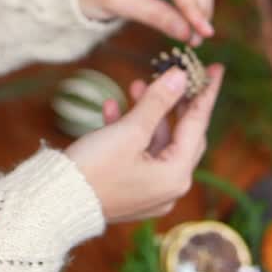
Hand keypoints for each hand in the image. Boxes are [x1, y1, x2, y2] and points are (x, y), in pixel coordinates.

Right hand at [66, 64, 222, 222]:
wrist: (55, 203)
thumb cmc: (96, 168)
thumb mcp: (130, 130)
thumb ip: (158, 102)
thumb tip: (180, 76)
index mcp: (176, 175)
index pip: (198, 124)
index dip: (206, 93)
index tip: (216, 68)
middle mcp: (169, 187)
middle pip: (181, 134)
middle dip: (174, 102)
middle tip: (176, 74)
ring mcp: (149, 191)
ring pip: (156, 142)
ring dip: (147, 113)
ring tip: (136, 84)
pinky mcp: (130, 190)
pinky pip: (138, 155)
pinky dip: (129, 132)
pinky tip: (112, 107)